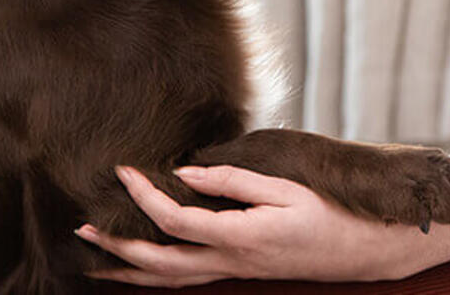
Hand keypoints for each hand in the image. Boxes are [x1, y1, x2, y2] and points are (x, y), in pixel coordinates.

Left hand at [76, 165, 449, 287]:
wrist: (367, 249)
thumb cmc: (332, 213)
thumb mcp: (288, 188)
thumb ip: (234, 180)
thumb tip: (186, 174)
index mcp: (240, 236)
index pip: (174, 219)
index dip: (143, 195)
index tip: (122, 168)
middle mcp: (231, 261)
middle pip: (159, 263)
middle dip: (118, 245)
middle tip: (82, 225)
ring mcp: (235, 271)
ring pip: (170, 280)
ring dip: (129, 268)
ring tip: (94, 257)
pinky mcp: (241, 270)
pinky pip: (188, 279)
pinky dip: (156, 275)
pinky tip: (141, 265)